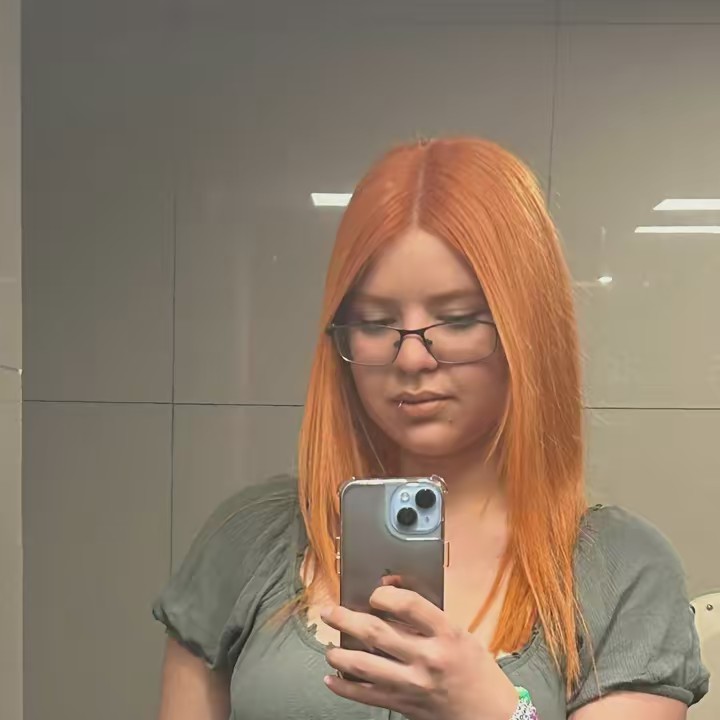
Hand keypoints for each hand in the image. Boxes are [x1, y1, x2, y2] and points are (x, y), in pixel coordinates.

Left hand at [321, 585, 519, 719]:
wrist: (491, 713)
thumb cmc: (475, 668)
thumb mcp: (459, 632)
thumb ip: (426, 616)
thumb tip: (391, 591)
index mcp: (445, 634)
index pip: (408, 605)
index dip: (385, 594)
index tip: (374, 593)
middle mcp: (427, 657)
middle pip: (376, 632)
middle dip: (346, 619)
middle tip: (330, 612)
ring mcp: (413, 683)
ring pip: (364, 665)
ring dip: (339, 654)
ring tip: (329, 646)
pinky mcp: (404, 704)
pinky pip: (366, 696)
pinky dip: (345, 687)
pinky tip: (332, 678)